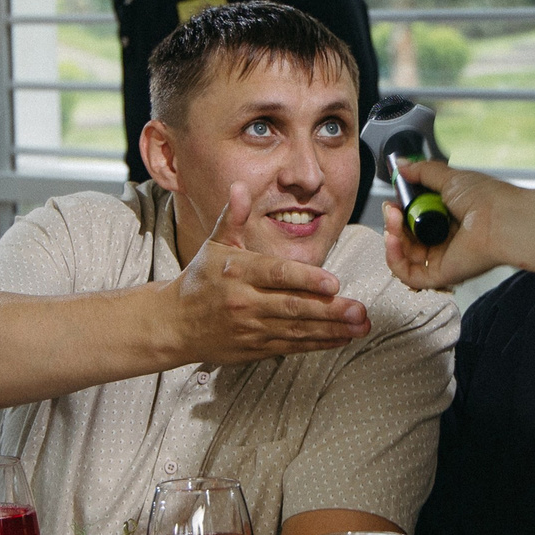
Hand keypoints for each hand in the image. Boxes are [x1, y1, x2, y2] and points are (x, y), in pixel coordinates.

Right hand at [165, 183, 367, 364]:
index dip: (306, 279)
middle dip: (329, 310)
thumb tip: (240, 186)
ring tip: (360, 326)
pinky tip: (341, 338)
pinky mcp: (254, 348)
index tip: (333, 283)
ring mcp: (250, 328)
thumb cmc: (200, 279)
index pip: (276, 275)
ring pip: (296, 330)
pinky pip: (291, 346)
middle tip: (359, 310)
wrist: (174, 323)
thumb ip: (234, 217)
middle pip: (292, 306)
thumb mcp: (214, 244)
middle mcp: (244, 301)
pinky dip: (318, 344)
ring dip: (332, 329)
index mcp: (237, 271)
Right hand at [381, 159, 512, 290]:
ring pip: (404, 255)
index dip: (401, 210)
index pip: (415, 219)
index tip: (394, 199)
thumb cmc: (487, 200)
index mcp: (449, 219)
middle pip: (406, 238)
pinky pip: (408, 274)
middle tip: (392, 208)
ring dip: (392, 236)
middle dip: (393, 222)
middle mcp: (445, 240)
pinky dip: (394, 258)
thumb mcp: (449, 178)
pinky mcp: (440, 274)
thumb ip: (422, 171)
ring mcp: (442, 258)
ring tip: (394, 218)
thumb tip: (401, 165)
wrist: (504, 219)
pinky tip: (393, 240)